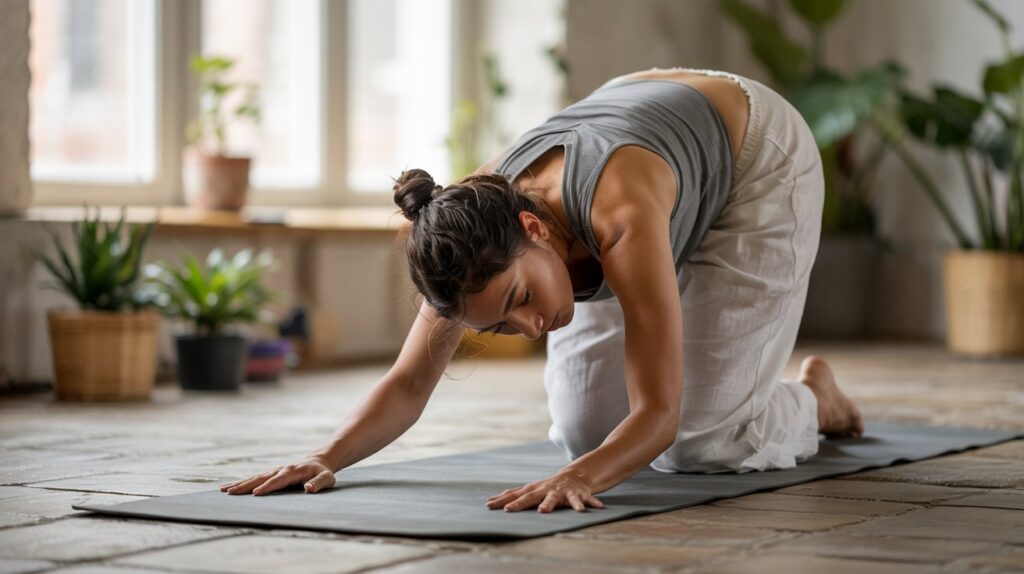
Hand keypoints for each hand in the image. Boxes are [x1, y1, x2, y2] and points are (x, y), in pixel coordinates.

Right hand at [219, 457, 335, 495]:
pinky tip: (229, 488)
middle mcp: (280, 470)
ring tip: (223, 490)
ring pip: (254, 478)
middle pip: (261, 478)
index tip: (256, 494)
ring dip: (239, 484)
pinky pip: (254, 479)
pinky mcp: (270, 474)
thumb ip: (318, 484)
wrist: (317, 462)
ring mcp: (273, 471)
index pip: (278, 480)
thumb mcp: (326, 479)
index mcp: (293, 471)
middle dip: (246, 486)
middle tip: (231, 493)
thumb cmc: (323, 473)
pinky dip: (241, 483)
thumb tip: (308, 489)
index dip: (268, 487)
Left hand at [486, 471, 604, 512]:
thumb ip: (513, 495)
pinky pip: (584, 500)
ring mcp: (561, 491)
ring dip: (548, 504)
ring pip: (554, 499)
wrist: (575, 477)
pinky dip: (588, 504)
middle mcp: (546, 489)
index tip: (489, 505)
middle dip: (519, 503)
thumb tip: (489, 501)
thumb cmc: (548, 487)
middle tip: (508, 510)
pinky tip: (596, 508)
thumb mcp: (531, 490)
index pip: (515, 495)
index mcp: (535, 490)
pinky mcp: (577, 494)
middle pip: (530, 497)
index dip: (503, 500)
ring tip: (542, 511)